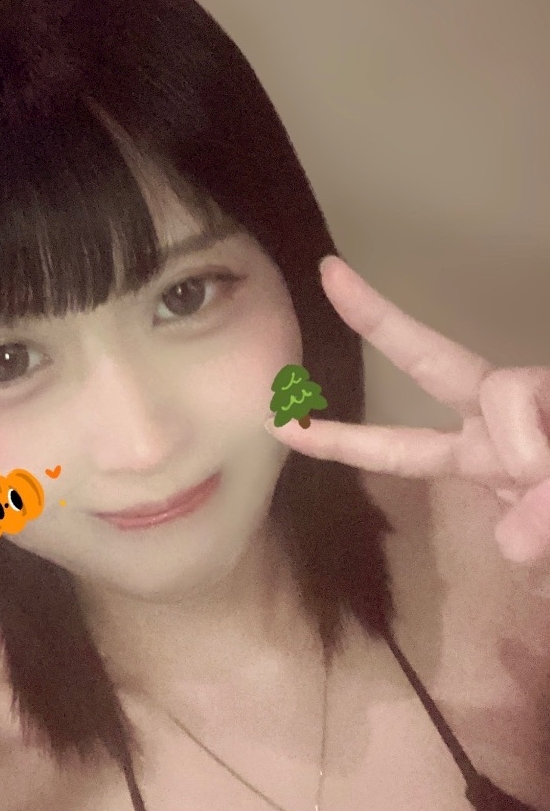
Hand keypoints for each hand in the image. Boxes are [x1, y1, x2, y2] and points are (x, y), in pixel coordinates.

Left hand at [265, 256, 549, 565]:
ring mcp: (540, 400)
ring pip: (504, 395)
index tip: (287, 418)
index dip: (343, 436)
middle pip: (433, 362)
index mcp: (484, 456)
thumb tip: (511, 538)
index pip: (403, 443)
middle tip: (327, 272)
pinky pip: (533, 418)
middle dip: (380, 320)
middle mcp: (506, 420)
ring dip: (532, 455)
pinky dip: (545, 459)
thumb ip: (537, 538)